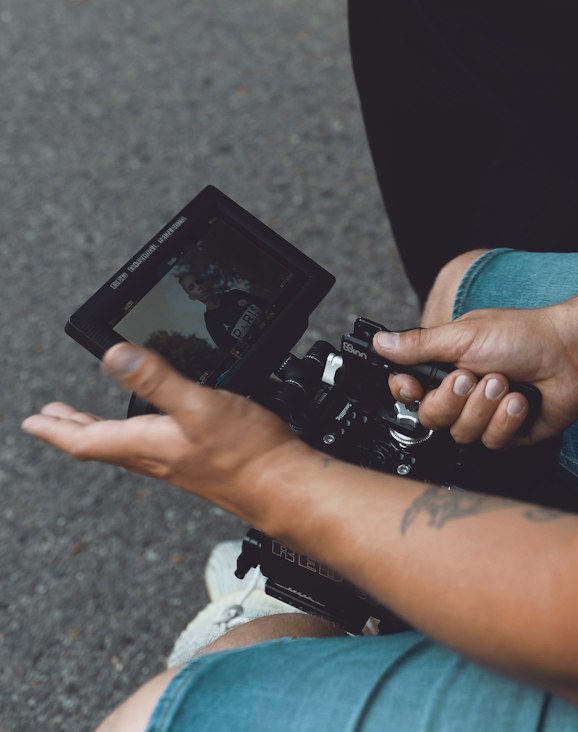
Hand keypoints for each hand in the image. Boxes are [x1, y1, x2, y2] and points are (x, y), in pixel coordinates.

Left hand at [21, 344, 306, 524]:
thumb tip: (112, 355)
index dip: (55, 429)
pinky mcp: (196, 458)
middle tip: (47, 417)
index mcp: (147, 443)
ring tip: (86, 418)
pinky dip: (133, 429)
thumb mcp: (198, 405)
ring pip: (123, 444)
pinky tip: (151, 422)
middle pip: (100, 442)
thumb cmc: (245, 453)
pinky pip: (149, 444)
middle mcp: (156, 455)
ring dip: (99, 428)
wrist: (282, 485)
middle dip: (70, 426)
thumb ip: (157, 379)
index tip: (31, 420)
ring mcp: (175, 459)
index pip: (86, 439)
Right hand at [373, 305, 577, 447]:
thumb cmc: (521, 335)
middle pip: (432, 417)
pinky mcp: (506, 433)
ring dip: (484, 407)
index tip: (413, 386)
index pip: (408, 391)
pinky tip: (520, 401)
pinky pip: (491, 443)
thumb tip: (381, 342)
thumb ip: (419, 345)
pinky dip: (506, 420)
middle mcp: (461, 392)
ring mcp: (483, 414)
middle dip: (454, 398)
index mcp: (445, 365)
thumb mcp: (463, 335)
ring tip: (505, 383)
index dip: (407, 393)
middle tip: (472, 376)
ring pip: (461, 433)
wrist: (568, 355)